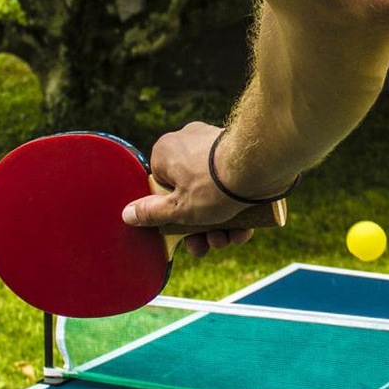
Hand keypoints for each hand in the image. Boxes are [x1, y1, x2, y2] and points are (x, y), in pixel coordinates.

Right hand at [122, 121, 262, 257]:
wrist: (261, 163)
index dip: (172, 213)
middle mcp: (189, 143)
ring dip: (220, 224)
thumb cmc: (214, 184)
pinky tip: (245, 229)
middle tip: (207, 245)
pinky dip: (237, 208)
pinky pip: (233, 184)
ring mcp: (216, 147)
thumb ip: (151, 213)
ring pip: (214, 194)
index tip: (181, 231)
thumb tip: (127, 214)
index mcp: (166, 152)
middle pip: (190, 194)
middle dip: (199, 227)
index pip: (161, 187)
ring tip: (228, 239)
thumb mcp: (178, 208)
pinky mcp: (241, 154)